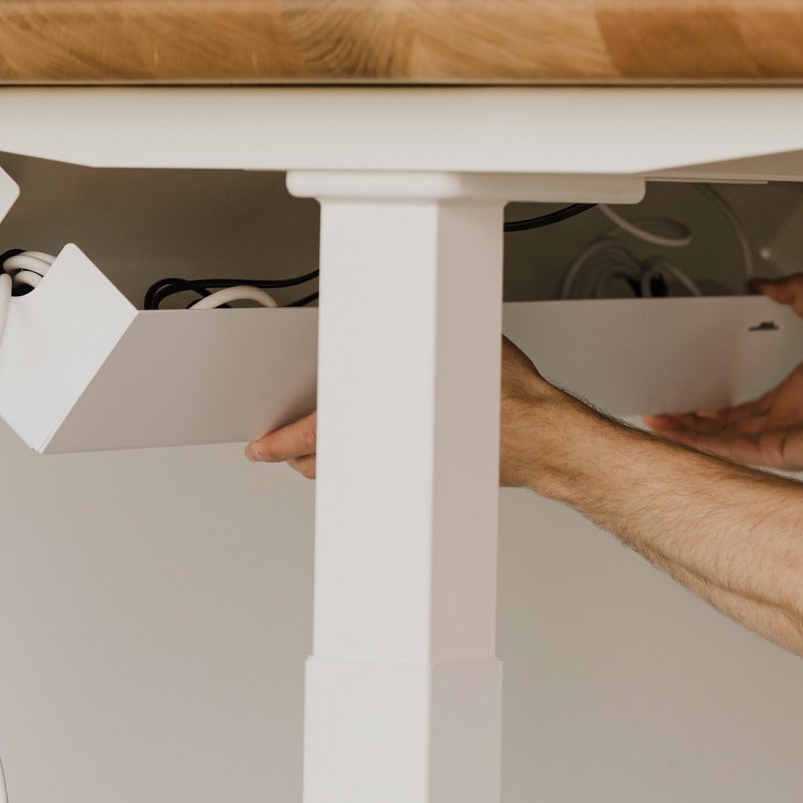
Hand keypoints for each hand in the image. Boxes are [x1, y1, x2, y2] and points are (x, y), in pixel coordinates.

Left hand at [243, 340, 570, 486]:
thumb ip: (412, 336)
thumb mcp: (449, 340)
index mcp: (387, 411)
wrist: (541, 433)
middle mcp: (391, 448)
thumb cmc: (505, 390)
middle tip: (275, 448)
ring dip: (326, 465)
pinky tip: (365, 460)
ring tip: (309, 455)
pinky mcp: (424, 482)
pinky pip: (379, 479)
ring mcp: (407, 469)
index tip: (261, 446)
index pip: (315, 432)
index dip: (281, 441)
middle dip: (297, 454)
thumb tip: (396, 321)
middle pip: (322, 461)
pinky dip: (364, 469)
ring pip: (347, 476)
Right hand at [646, 274, 802, 476]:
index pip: (742, 401)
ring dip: (685, 430)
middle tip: (662, 405)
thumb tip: (770, 282)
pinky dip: (698, 444)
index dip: (713, 396)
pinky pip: (727, 450)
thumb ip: (800, 293)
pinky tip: (674, 434)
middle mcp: (783, 420)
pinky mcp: (774, 452)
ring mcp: (776, 439)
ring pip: (718, 438)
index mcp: (793, 395)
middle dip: (689, 417)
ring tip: (656, 420)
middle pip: (723, 423)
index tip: (691, 387)